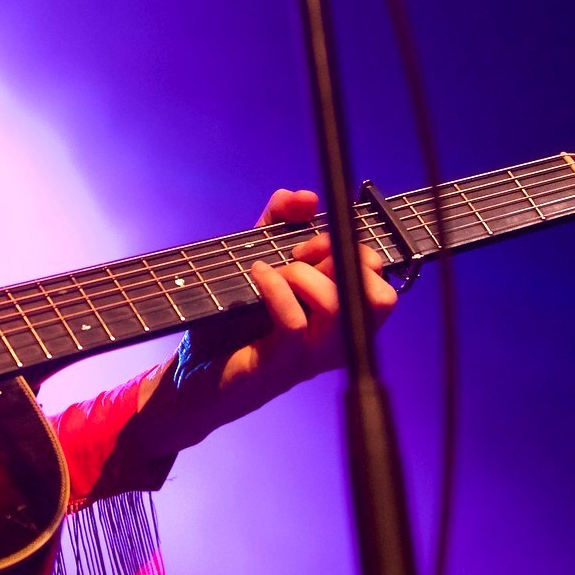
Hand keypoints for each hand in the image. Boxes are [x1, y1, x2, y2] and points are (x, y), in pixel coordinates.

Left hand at [132, 189, 398, 453]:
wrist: (192, 377)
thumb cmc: (231, 323)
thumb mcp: (257, 260)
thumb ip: (279, 223)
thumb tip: (305, 197)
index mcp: (341, 322)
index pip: (382, 284)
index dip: (355, 251)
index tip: (311, 243)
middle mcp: (335, 342)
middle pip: (381, 298)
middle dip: (345, 259)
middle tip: (302, 255)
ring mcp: (309, 357)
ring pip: (338, 305)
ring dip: (302, 273)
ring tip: (273, 270)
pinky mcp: (276, 364)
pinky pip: (294, 322)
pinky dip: (274, 287)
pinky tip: (256, 277)